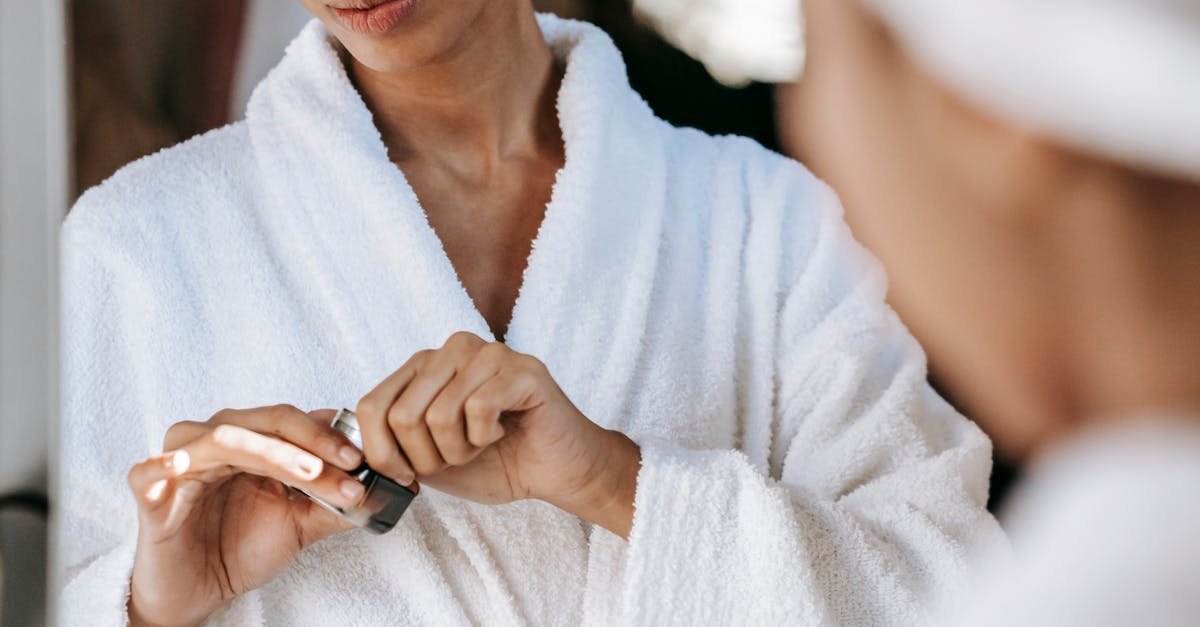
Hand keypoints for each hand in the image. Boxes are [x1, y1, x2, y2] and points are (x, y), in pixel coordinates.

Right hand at [126, 406, 367, 626]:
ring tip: (307, 472)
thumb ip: (333, 501)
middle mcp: (216, 441)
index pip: (293, 422)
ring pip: (225, 439)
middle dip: (312, 442)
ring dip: (271, 453)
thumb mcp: (299, 525)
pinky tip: (182, 464)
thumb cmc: (241, 548)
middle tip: (348, 463)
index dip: (330, 434)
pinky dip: (163, 463)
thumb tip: (380, 486)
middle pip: (265, 423)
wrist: (197, 592)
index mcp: (251, 441)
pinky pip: (149, 470)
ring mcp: (181, 463)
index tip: (365, 457)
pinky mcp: (149, 493)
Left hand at [356, 332, 640, 535]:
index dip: (382, 454)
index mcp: (423, 365)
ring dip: (459, 450)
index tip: (408, 474)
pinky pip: (478, 410)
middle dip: (427, 458)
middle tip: (458, 459)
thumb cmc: (495, 462)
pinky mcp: (521, 368)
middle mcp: (452, 349)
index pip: (371, 406)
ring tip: (482, 444)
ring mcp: (488, 353)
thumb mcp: (428, 457)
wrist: (555, 472)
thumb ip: (392, 445)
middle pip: (403, 416)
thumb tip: (349, 451)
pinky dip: (486, 438)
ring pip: (439, 416)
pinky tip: (503, 432)